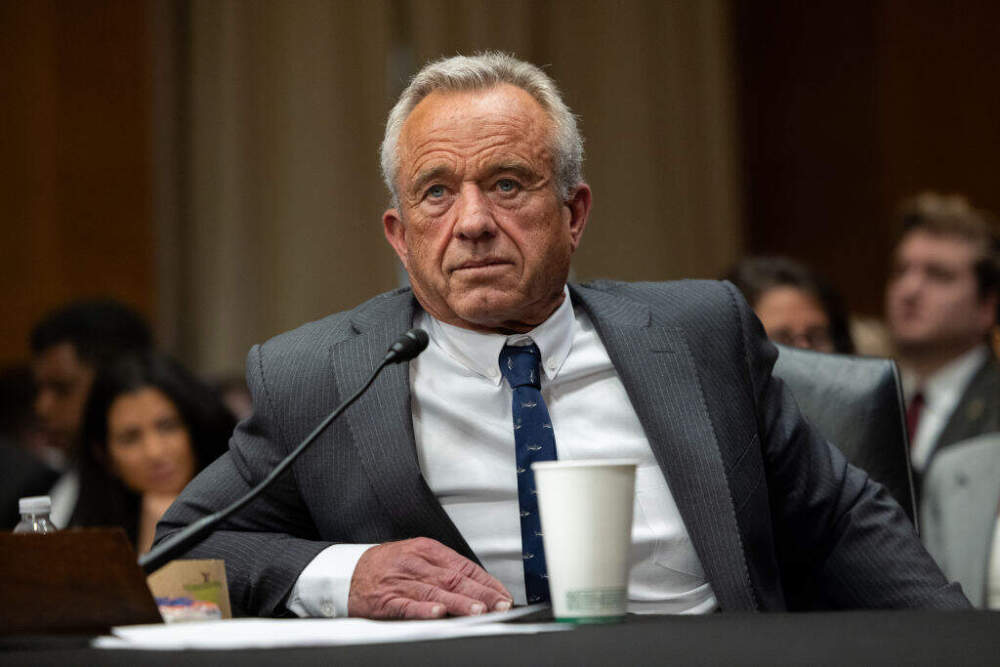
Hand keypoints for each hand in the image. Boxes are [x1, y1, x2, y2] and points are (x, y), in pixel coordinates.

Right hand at [347, 537, 513, 618]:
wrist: (345, 571)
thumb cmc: (384, 565)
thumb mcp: (415, 557)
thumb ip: (443, 569)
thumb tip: (476, 586)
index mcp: (425, 550)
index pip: (463, 566)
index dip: (486, 582)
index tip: (502, 594)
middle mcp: (415, 563)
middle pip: (454, 578)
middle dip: (480, 593)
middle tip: (499, 604)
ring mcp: (400, 581)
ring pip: (434, 591)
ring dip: (458, 602)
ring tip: (477, 611)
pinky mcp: (385, 599)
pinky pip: (406, 605)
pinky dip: (423, 609)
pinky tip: (437, 612)